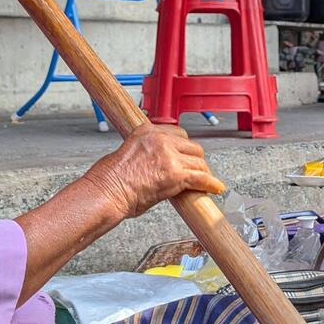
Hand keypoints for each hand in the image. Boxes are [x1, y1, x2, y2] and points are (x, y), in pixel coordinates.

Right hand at [84, 124, 225, 219]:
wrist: (107, 192)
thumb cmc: (110, 179)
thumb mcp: (129, 153)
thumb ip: (148, 152)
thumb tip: (159, 164)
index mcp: (147, 131)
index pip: (178, 133)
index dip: (184, 148)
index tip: (187, 156)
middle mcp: (160, 139)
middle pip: (191, 146)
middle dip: (195, 159)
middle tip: (195, 171)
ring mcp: (169, 156)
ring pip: (198, 161)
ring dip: (202, 172)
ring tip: (202, 182)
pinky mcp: (176, 175)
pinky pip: (201, 178)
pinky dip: (211, 184)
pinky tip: (216, 188)